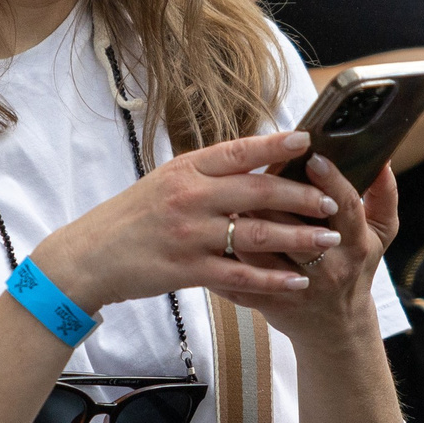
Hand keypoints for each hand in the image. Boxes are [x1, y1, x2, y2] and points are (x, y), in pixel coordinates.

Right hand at [30, 129, 343, 309]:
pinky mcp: (186, 270)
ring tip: (329, 241)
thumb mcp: (166, 182)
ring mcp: (188, 234)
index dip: (275, 145)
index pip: (238, 152)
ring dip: (297, 238)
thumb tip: (256, 160)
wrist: (89, 256)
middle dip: (301, 196)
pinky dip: (272, 279)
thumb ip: (208, 173)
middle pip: (256, 192)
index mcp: (186, 170)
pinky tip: (297, 282)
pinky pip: (239, 274)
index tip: (308, 140)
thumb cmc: (133, 217)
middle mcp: (189, 197)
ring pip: (255, 234)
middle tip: (334, 201)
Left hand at [222, 155, 397, 351]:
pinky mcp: (270, 303)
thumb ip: (384, 196)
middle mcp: (329, 268)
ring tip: (229, 193)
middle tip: (255, 169)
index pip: (344, 207)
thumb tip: (385, 159)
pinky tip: (216, 228)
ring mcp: (298, 288)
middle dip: (272, 195)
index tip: (311, 155)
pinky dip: (225, 250)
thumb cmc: (356, 267)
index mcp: (356, 244)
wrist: (336, 328)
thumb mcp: (380, 235)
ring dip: (242, 220)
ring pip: (261, 248)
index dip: (329, 180)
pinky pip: (241, 275)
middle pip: (295, 225)